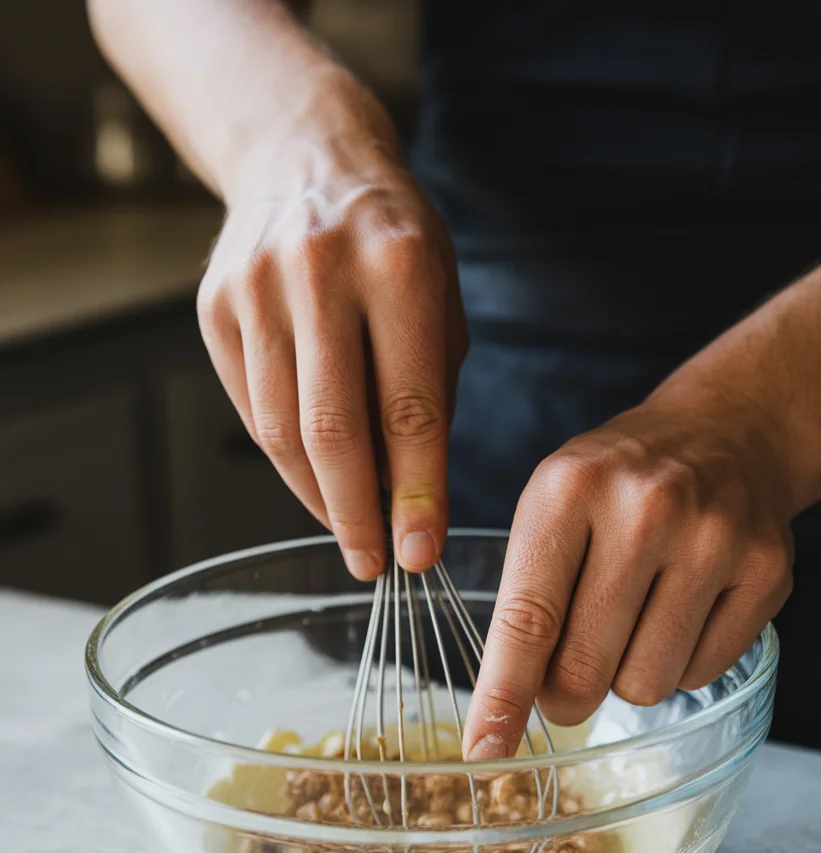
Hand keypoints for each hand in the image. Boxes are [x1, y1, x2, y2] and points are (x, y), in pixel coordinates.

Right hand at [197, 73, 467, 579]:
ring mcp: (255, 288)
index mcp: (398, 264)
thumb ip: (430, 390)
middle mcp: (320, 271)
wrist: (305, 157)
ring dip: (318, 496)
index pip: (410, 407)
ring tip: (350, 532)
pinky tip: (315, 481)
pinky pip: (251, 409)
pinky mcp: (214, 306)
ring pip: (281, 430)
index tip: (421, 551)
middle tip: (375, 563)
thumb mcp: (441, 295)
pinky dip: (286, 460)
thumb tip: (409, 494)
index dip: (417, 491)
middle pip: (334, 429)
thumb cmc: (393, 239)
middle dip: (357, 513)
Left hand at [461, 396, 794, 759]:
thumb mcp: (552, 505)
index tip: (484, 749)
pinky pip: (699, 675)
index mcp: (570, 489)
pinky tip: (682, 609)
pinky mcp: (768, 572)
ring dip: (628, 675)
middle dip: (566, 694)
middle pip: (586, 667)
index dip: (503, 694)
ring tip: (636, 617)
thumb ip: (529, 596)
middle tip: (569, 675)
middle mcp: (645, 510)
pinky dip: (679, 662)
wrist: (728, 433)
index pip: (528, 617)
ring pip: (645, 685)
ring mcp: (714, 540)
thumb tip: (512, 706)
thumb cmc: (619, 483)